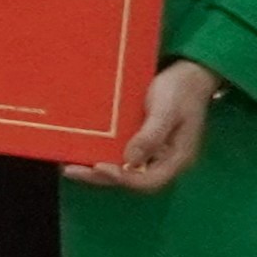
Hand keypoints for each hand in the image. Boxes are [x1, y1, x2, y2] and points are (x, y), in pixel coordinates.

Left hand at [73, 60, 219, 193]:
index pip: (148, 181)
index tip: (99, 167)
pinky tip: (79, 151)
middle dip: (100, 177)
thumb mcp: (167, 110)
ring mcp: (151, 153)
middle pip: (131, 180)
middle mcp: (162, 161)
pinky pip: (120, 155)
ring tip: (68, 166)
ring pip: (122, 170)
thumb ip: (151, 136)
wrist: (188, 75)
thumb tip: (130, 161)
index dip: (123, 179)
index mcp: (176, 158)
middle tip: (71, 170)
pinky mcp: (140, 143)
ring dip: (96, 170)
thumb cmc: (180, 91)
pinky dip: (100, 156)